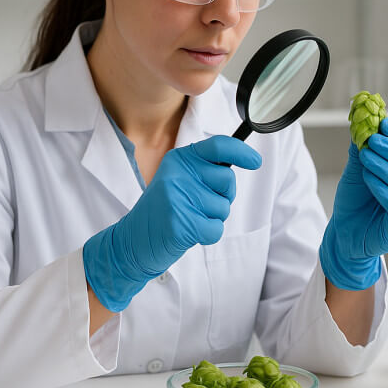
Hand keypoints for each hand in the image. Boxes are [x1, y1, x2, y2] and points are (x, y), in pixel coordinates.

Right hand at [83, 135, 261, 310]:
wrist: (132, 241)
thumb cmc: (163, 212)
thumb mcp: (178, 181)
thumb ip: (203, 170)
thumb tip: (243, 160)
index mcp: (179, 159)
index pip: (218, 146)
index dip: (241, 152)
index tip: (255, 161)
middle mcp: (178, 174)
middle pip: (227, 179)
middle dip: (223, 196)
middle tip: (201, 205)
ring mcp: (177, 198)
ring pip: (223, 207)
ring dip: (212, 218)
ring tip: (189, 219)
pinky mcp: (180, 223)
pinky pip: (216, 229)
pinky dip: (208, 235)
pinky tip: (189, 233)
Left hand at [320, 118, 387, 289]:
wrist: (345, 231)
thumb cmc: (359, 199)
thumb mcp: (361, 169)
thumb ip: (365, 148)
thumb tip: (364, 121)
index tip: (385, 123)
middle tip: (375, 139)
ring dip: (386, 168)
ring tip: (366, 156)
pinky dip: (382, 189)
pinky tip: (368, 178)